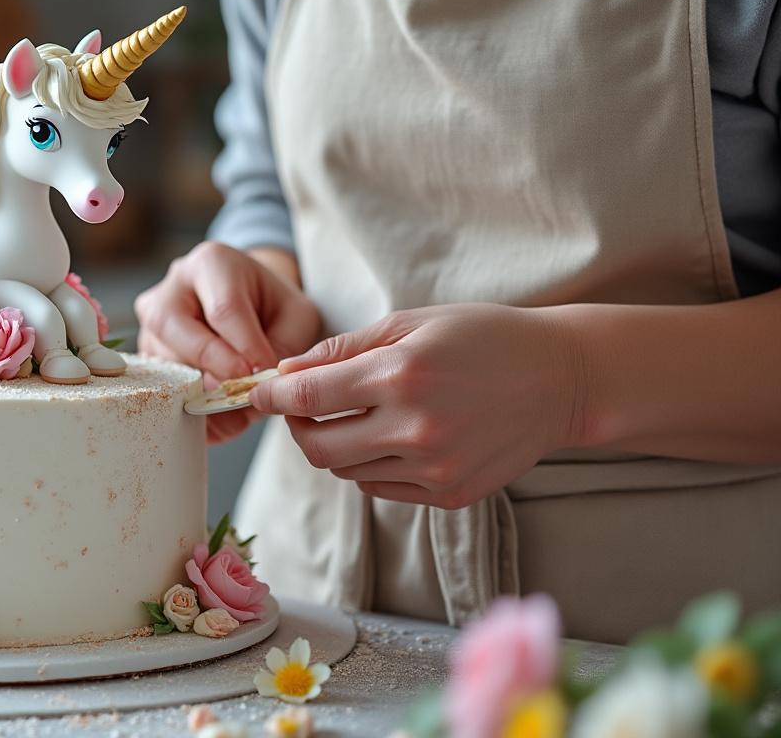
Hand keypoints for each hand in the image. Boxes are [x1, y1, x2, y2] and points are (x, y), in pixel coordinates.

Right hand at [135, 242, 321, 442]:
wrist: (250, 305)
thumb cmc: (272, 307)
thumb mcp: (296, 317)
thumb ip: (285, 347)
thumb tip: (257, 387)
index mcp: (211, 264)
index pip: (223, 308)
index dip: (244, 346)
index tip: (264, 372)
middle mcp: (171, 288)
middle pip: (175, 326)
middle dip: (212, 365)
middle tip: (243, 389)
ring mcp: (151, 322)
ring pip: (163, 358)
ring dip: (200, 388)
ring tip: (236, 403)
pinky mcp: (147, 352)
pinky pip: (160, 382)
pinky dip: (189, 403)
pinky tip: (216, 412)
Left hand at [248, 303, 583, 508]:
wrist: (560, 380)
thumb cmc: (482, 338)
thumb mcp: (411, 323)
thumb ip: (342, 350)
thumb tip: (286, 373)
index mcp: (401, 375)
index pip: (308, 397)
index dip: (272, 395)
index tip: (258, 391)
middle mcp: (415, 427)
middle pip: (318, 447)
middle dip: (298, 428)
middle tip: (302, 408)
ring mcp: (434, 467)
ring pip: (347, 471)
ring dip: (336, 446)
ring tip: (356, 416)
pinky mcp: (448, 494)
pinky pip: (380, 487)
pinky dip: (370, 465)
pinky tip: (390, 437)